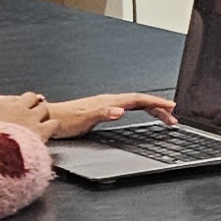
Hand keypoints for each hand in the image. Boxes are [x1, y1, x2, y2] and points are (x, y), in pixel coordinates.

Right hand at [0, 87, 55, 135]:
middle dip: (32, 105)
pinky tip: (47, 134)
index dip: (15, 105)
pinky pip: (54, 123)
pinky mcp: (42, 131)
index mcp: (0, 105)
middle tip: (29, 116)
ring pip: (44, 108)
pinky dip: (52, 127)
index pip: (13, 98)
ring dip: (42, 115)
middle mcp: (17, 108)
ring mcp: (31, 118)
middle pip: (31, 97)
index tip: (14, 111)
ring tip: (38, 125)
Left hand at [48, 92, 177, 140]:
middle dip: (158, 108)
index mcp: (108, 101)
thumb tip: (120, 111)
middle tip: (173, 118)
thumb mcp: (83, 119)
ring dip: (151, 110)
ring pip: (135, 104)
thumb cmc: (63, 120)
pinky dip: (139, 111)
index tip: (171, 108)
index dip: (156, 103)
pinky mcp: (102, 111)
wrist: (47, 118)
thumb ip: (103, 113)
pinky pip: (128, 108)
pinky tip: (140, 116)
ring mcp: (106, 105)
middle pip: (140, 101)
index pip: (138, 100)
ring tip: (164, 117)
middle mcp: (109, 101)